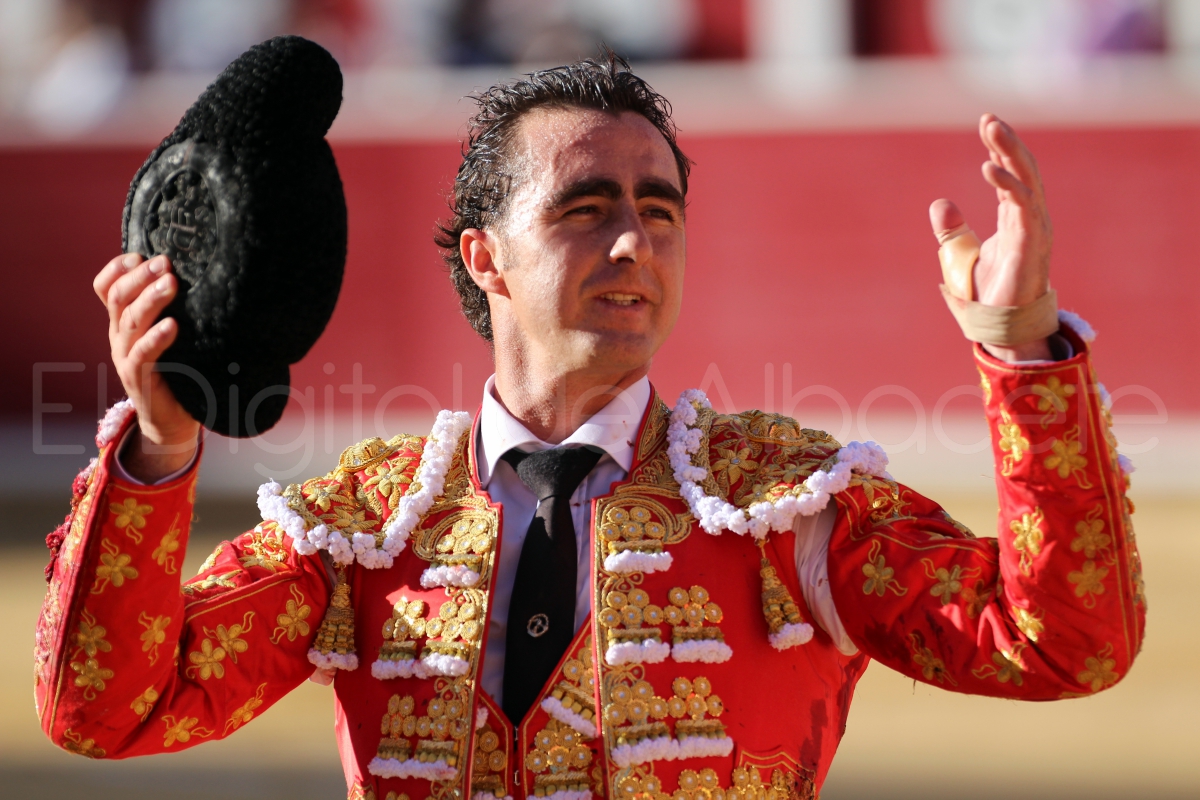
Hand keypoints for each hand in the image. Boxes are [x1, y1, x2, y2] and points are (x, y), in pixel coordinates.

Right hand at [94, 253, 199, 480]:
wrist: (172, 420)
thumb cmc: (179, 370)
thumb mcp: (172, 336)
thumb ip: (175, 310)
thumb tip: (205, 275)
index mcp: (124, 322)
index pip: (107, 287)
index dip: (118, 268)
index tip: (142, 253)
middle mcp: (119, 336)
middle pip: (119, 297)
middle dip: (141, 276)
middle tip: (166, 263)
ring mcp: (125, 357)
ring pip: (130, 321)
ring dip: (150, 299)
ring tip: (171, 283)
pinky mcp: (138, 379)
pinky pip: (143, 354)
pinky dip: (156, 337)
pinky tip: (172, 325)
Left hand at [930, 113, 1053, 361]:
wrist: (1000, 325)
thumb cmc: (988, 293)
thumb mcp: (960, 255)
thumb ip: (952, 230)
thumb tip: (939, 204)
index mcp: (1015, 219)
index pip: (1011, 175)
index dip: (1000, 150)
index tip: (987, 124)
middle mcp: (1029, 219)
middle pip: (1022, 171)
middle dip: (1007, 143)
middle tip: (990, 119)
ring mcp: (1034, 229)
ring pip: (1026, 180)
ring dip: (1010, 153)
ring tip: (993, 129)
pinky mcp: (1031, 242)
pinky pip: (1022, 205)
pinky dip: (1007, 184)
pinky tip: (988, 167)